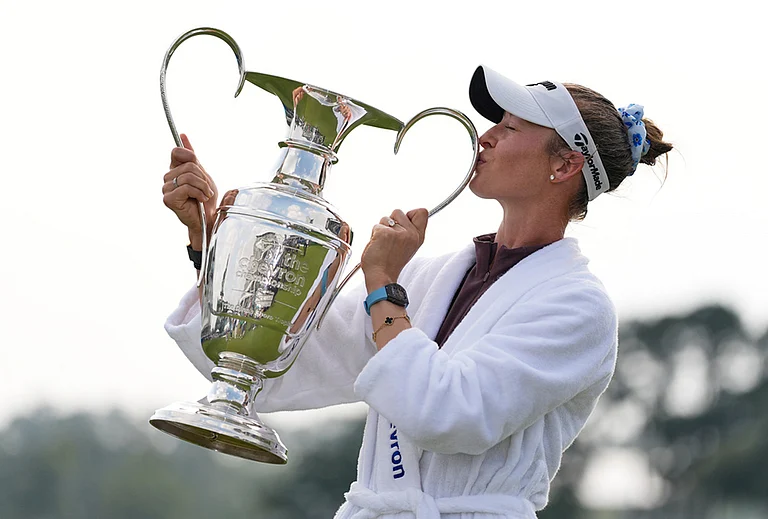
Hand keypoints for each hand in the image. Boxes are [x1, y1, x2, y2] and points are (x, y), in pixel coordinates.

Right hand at [162, 134, 217, 249]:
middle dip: (203, 177)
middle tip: (206, 189)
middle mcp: (168, 178)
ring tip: (205, 195)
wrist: (208, 218)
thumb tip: (182, 135)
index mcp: (174, 169)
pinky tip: (200, 200)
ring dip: (203, 186)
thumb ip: (192, 156)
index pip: (177, 151)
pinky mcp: (168, 199)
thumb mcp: (202, 173)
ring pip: (189, 176)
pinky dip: (199, 193)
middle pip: (189, 165)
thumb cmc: (205, 199)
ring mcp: (166, 188)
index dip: (191, 156)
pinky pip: (186, 187)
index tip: (199, 167)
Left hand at [361, 208, 427, 290]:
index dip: (410, 214)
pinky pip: (375, 226)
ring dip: (381, 228)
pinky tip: (377, 246)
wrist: (381, 276)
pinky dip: (373, 235)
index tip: (403, 225)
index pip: (422, 212)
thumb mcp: (408, 247)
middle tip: (390, 239)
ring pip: (385, 218)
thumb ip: (409, 232)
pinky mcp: (384, 234)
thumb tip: (404, 218)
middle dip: (391, 222)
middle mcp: (410, 234)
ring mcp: (398, 233)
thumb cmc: (391, 264)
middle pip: (399, 212)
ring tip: (383, 243)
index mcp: (418, 237)